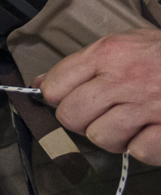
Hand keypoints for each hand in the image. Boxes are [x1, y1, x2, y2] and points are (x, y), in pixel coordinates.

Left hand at [39, 28, 160, 162]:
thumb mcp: (130, 42)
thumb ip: (86, 62)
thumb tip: (44, 83)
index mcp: (110, 54)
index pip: (55, 86)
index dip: (58, 97)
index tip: (68, 99)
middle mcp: (124, 79)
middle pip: (71, 117)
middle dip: (82, 120)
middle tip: (101, 114)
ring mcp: (147, 106)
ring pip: (101, 138)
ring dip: (114, 136)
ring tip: (131, 122)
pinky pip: (139, 152)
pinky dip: (145, 147)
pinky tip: (154, 131)